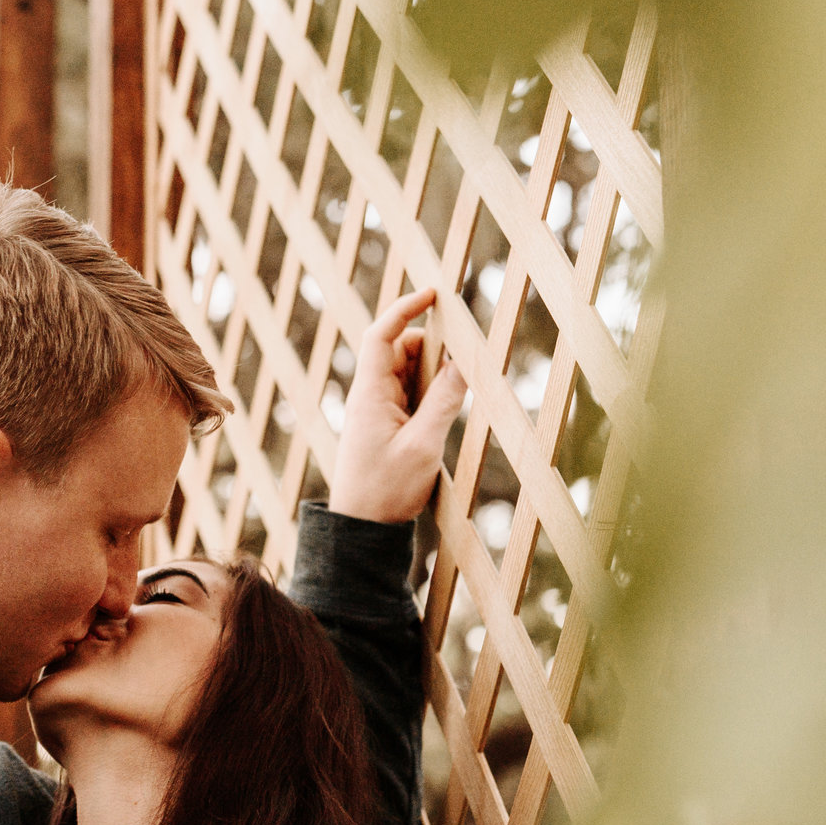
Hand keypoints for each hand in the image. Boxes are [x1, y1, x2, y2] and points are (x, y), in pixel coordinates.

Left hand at [327, 289, 466, 524]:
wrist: (362, 529)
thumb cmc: (386, 490)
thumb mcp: (423, 446)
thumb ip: (444, 402)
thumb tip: (462, 363)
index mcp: (370, 394)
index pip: (383, 335)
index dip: (405, 309)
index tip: (433, 295)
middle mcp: (371, 396)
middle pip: (400, 350)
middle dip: (431, 347)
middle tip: (463, 356)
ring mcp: (378, 411)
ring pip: (408, 373)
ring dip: (433, 373)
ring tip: (458, 389)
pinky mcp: (387, 426)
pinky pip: (411, 395)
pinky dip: (431, 393)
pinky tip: (447, 410)